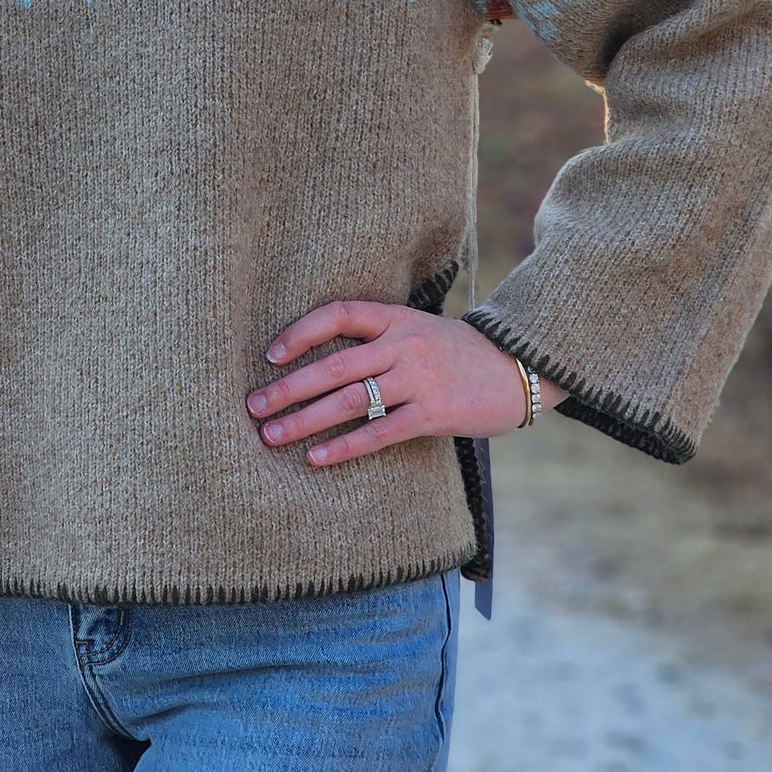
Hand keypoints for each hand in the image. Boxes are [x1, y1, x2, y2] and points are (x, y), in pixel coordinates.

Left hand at [246, 300, 565, 466]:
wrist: (519, 370)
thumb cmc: (458, 355)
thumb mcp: (419, 331)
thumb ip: (379, 340)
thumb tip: (320, 360)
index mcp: (398, 318)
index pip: (340, 314)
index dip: (302, 331)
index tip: (271, 354)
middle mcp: (405, 344)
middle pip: (335, 365)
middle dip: (288, 387)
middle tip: (252, 405)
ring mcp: (420, 378)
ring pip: (350, 400)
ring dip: (305, 420)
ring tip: (271, 435)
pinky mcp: (434, 413)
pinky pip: (380, 433)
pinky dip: (344, 446)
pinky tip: (316, 458)